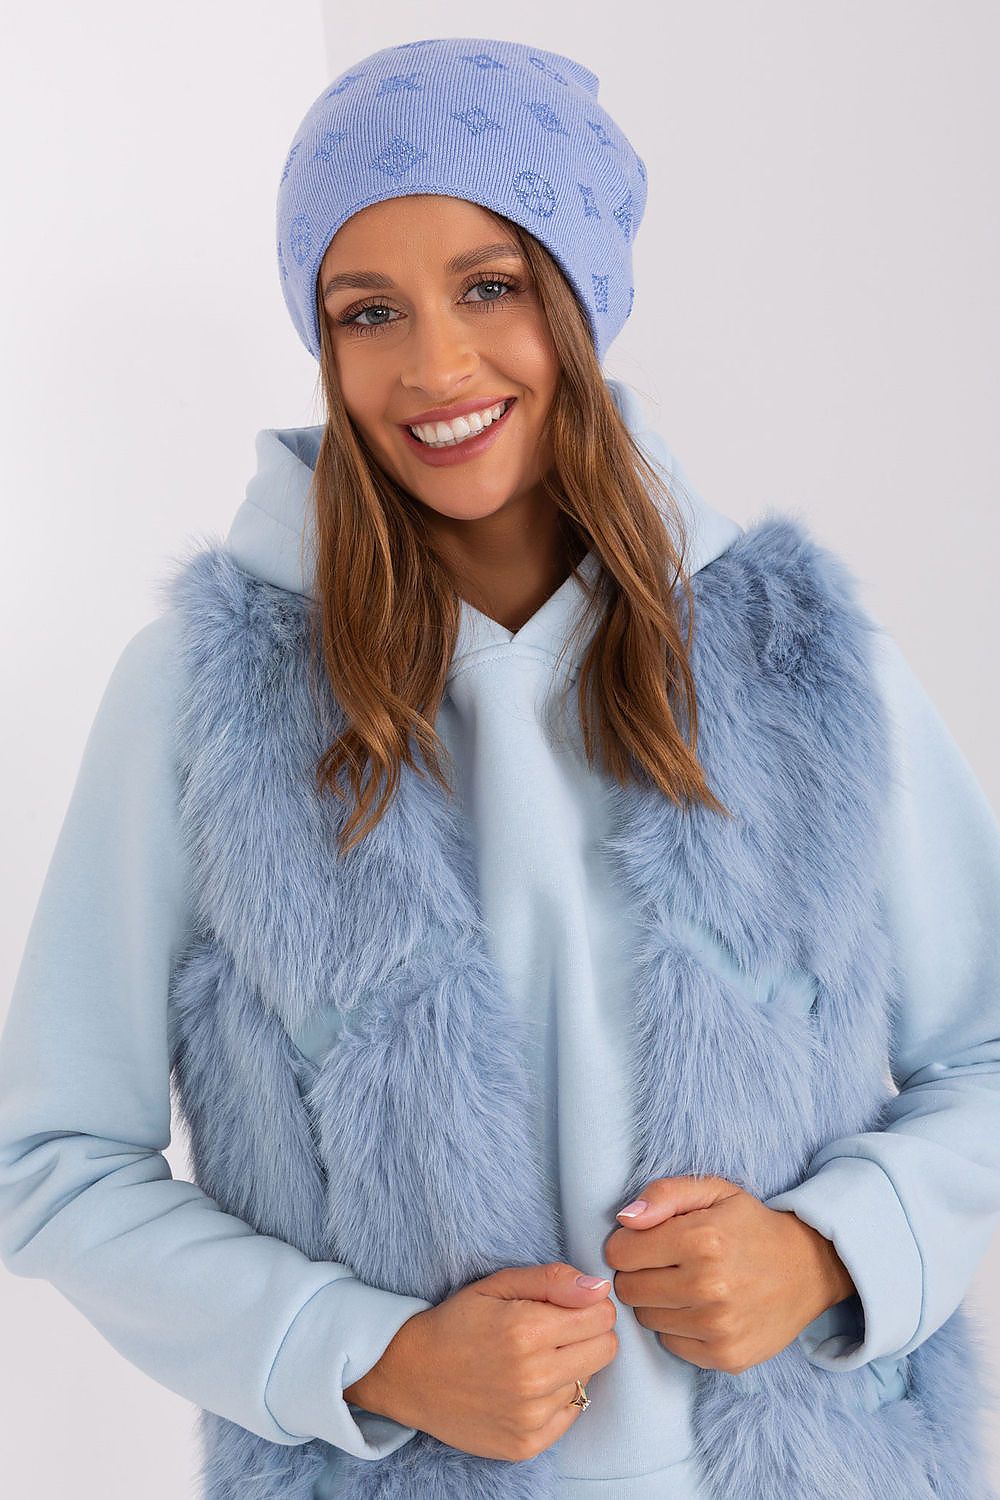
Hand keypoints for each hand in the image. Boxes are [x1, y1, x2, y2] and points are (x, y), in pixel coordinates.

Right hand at [343, 1262, 618, 1461]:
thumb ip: (552, 1280)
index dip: (589, 1306)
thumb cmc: (457, 1322)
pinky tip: (527, 1387)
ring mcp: (530, 1416)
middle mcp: (533, 1376)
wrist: (410, 1375)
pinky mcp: (526, 1444)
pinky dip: (556, 1399)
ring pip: (588, 1381)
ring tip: (532, 1360)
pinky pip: (571, 1415)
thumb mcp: (497, 1284)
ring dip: (569, 1367)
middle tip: (555, 1332)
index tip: (568, 1307)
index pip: (602, 1316)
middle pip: (606, 1350)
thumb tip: (599, 1288)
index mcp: (527, 1330)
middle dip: (588, 1334)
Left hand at [603, 1175, 855, 1374]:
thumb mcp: (713, 1191)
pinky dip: (678, 1327)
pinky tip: (701, 1309)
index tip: (646, 1241)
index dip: (627, 1244)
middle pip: (627, 1290)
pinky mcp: (727, 1357)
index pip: (619, 1253)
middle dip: (637, 1273)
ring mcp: (719, 1327)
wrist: (808, 1269)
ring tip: (685, 1284)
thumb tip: (624, 1219)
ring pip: (646, 1319)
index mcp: (701, 1239)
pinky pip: (670, 1344)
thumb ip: (664, 1194)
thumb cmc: (750, 1226)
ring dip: (657, 1302)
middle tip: (664, 1264)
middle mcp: (709, 1286)